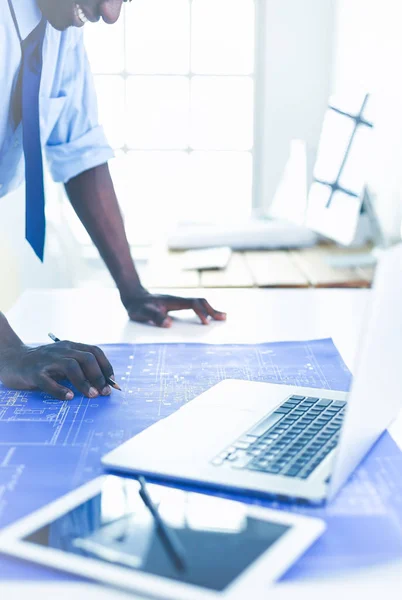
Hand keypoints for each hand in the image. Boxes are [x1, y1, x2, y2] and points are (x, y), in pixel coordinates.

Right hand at [0, 341, 114, 400]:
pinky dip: (60, 389)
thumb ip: (79, 369)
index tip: (112, 382)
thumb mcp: (63, 361)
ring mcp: (47, 360)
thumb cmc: (43, 365)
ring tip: (92, 395)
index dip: (106, 366)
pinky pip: (48, 380)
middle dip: (98, 375)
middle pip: (86, 358)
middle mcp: (61, 350)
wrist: (12, 359)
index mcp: (70, 347)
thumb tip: (102, 384)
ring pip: (70, 366)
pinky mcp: (34, 372)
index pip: (94, 351)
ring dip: (84, 382)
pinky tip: (68, 397)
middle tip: (103, 392)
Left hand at [124, 289, 226, 327]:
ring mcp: (179, 301)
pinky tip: (207, 317)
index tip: (206, 323)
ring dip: (211, 309)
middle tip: (224, 319)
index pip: (192, 304)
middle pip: (200, 301)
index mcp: (174, 301)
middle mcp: (179, 299)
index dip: (201, 312)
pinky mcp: (177, 305)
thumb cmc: (138, 306)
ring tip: (222, 317)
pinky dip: (204, 310)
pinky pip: (195, 306)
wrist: (133, 297)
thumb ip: (154, 316)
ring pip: (199, 303)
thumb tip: (168, 324)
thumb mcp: (143, 312)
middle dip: (212, 309)